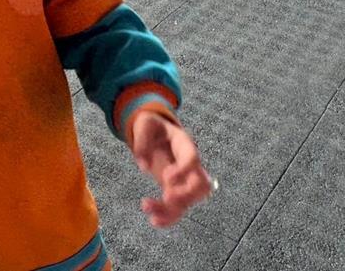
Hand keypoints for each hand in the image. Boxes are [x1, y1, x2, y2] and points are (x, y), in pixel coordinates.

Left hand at [129, 111, 216, 227]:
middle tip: (166, 196)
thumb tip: (143, 167)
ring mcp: (184, 180)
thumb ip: (142, 141)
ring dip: (172, 210)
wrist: (154, 131)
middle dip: (185, 195)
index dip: (183, 170)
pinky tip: (153, 220)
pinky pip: (178, 209)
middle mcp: (189, 164)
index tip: (165, 177)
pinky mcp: (175, 190)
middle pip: (202, 185)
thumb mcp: (144, 124)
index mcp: (184, 144)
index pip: (192, 158)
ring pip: (190, 202)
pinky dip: (169, 218)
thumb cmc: (152, 125)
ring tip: (146, 206)